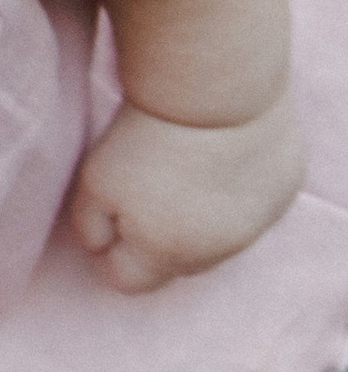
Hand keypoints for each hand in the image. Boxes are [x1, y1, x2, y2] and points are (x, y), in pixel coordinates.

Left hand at [67, 95, 304, 293]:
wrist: (216, 90)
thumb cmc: (147, 137)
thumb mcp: (93, 183)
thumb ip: (89, 227)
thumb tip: (99, 249)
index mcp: (165, 255)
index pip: (127, 280)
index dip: (109, 249)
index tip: (107, 214)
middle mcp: (216, 252)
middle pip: (174, 263)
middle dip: (156, 238)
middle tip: (147, 186)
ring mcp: (256, 225)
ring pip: (217, 238)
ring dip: (199, 217)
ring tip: (185, 168)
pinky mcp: (282, 193)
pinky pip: (252, 205)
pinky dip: (236, 190)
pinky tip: (223, 155)